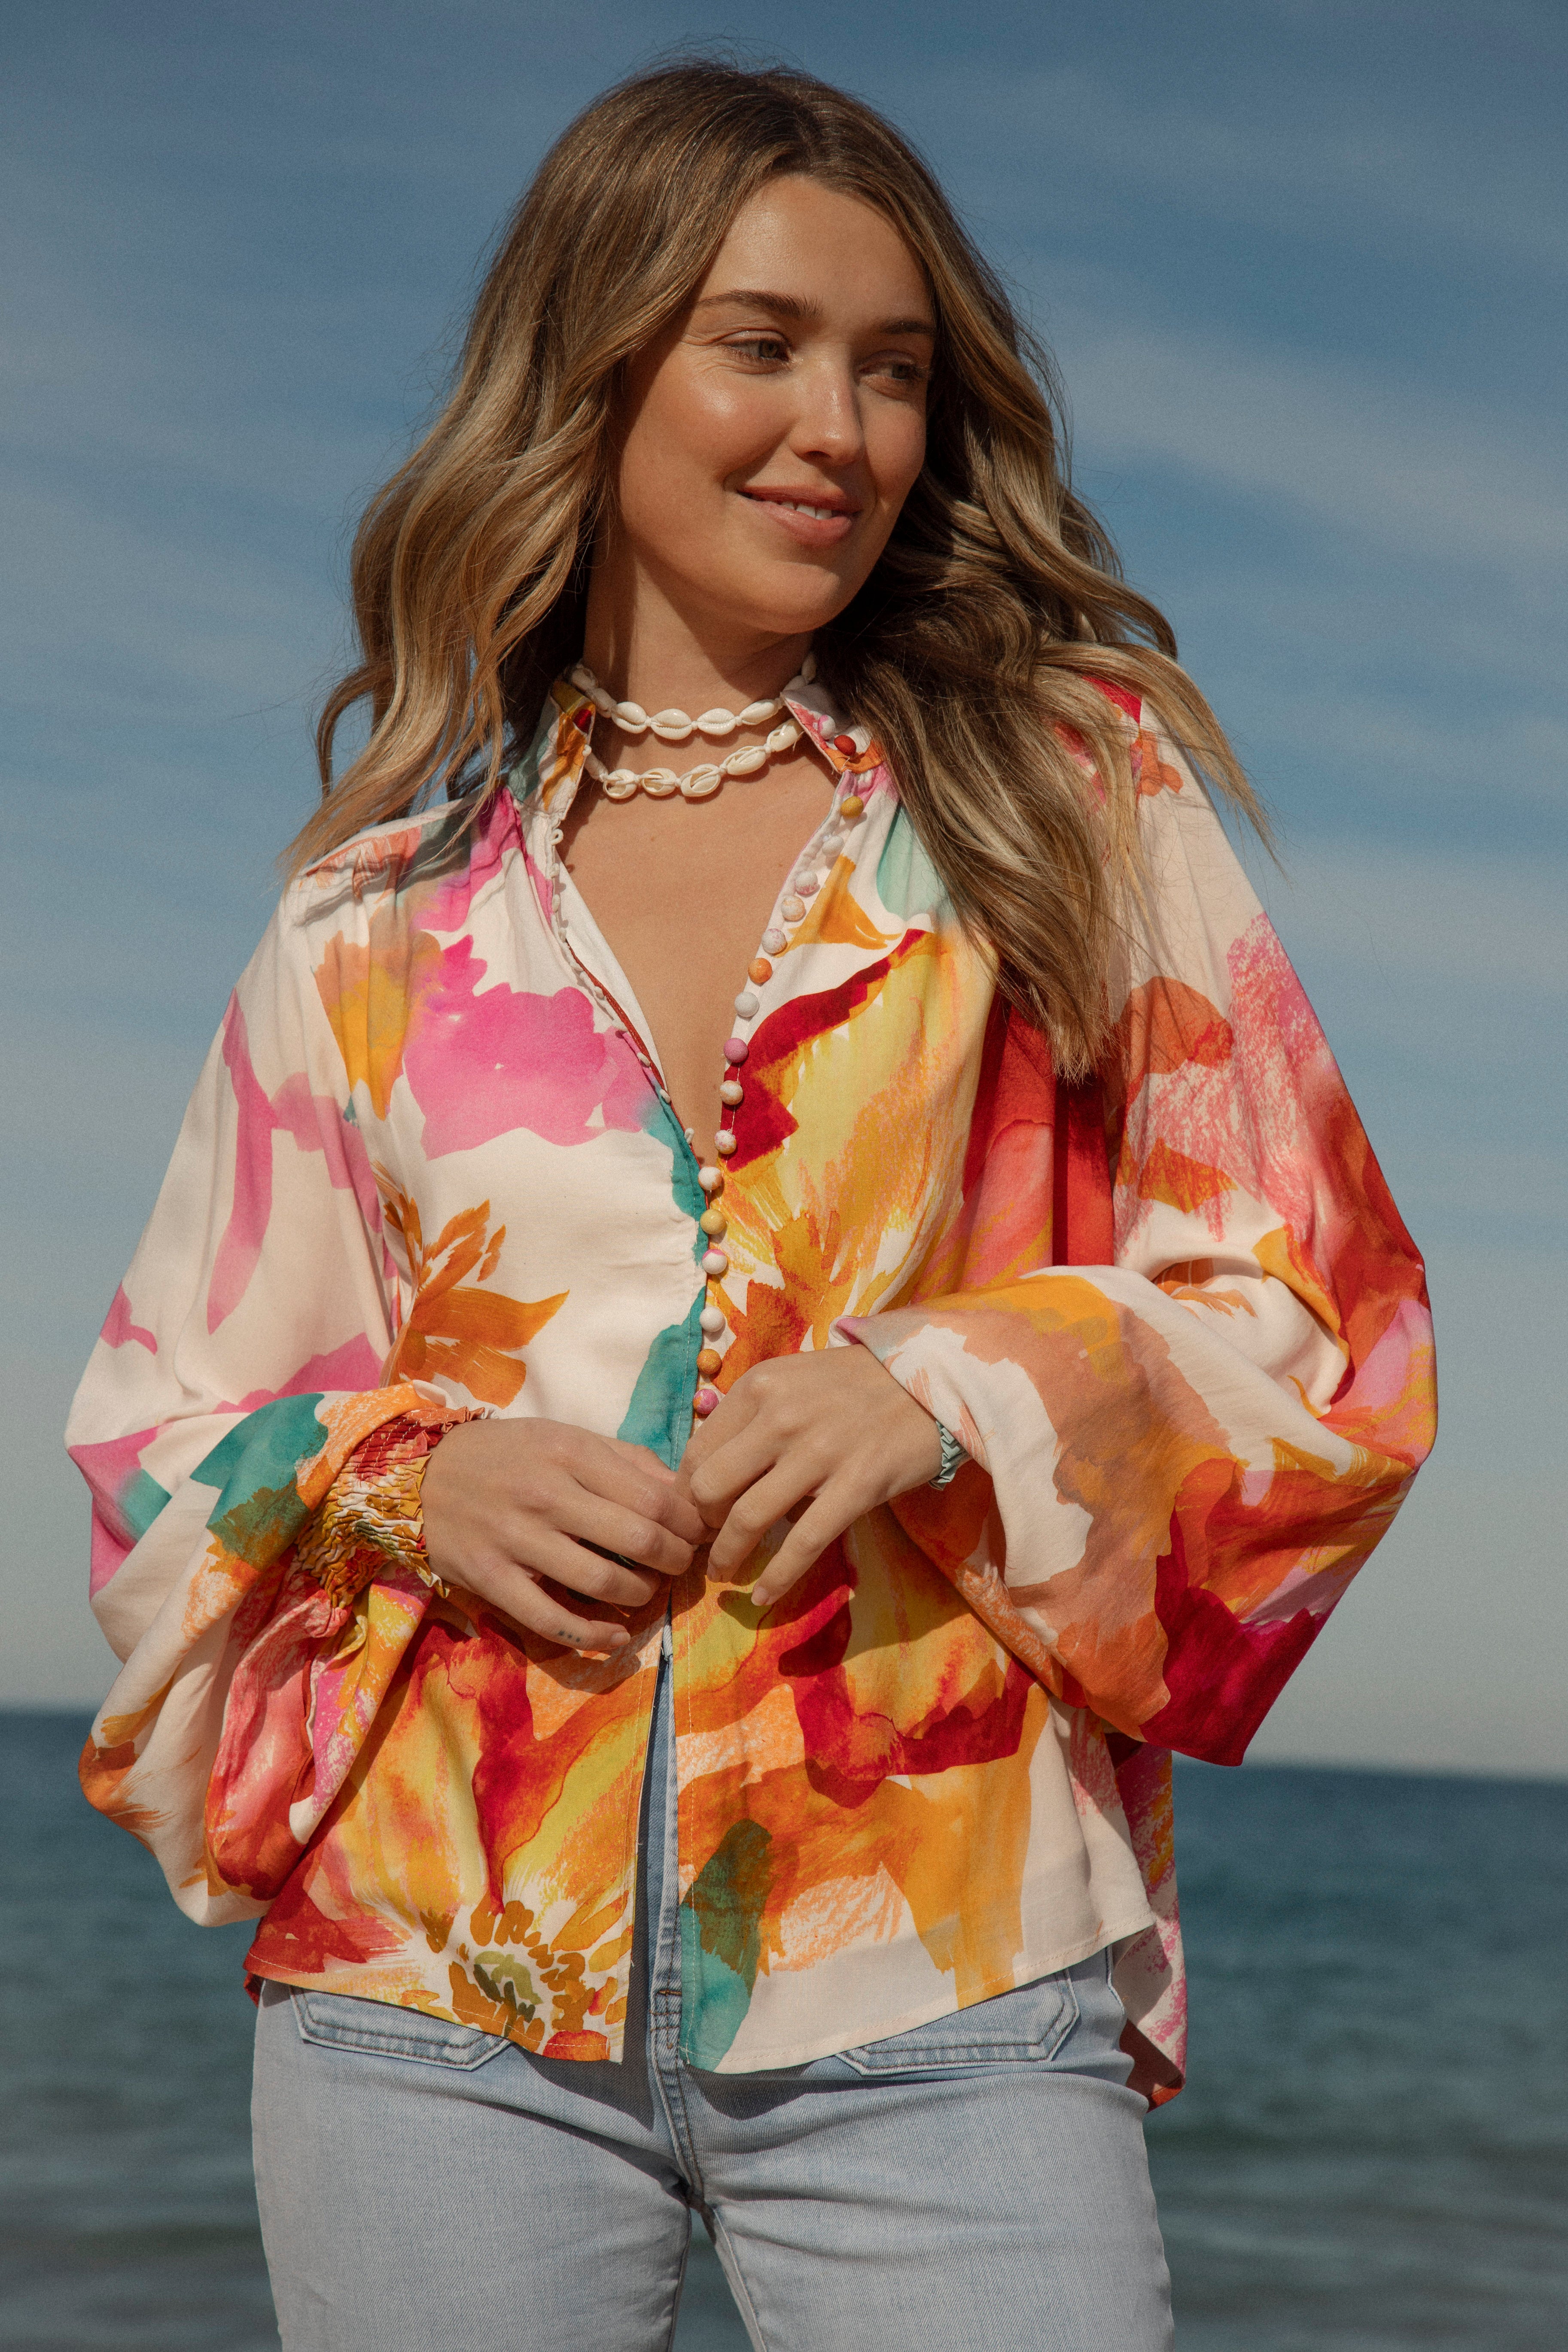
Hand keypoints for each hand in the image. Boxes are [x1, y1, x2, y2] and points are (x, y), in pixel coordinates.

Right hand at [421, 1419, 707, 1651]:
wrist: (422, 1474)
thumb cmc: (509, 1454)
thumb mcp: (567, 1438)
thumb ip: (628, 1461)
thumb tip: (685, 1492)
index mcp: (571, 1454)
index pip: (655, 1497)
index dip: (690, 1523)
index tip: (699, 1532)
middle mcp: (546, 1495)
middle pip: (638, 1538)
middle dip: (675, 1559)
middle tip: (682, 1563)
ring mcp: (516, 1540)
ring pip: (601, 1581)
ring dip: (640, 1593)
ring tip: (646, 1589)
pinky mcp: (491, 1579)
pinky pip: (551, 1620)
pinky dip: (593, 1636)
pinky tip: (617, 1635)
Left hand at [678, 1346, 942, 1610]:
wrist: (930, 1381)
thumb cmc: (855, 1386)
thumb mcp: (792, 1382)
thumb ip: (752, 1419)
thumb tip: (713, 1474)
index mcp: (759, 1387)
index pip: (696, 1451)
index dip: (686, 1493)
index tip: (693, 1515)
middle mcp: (780, 1417)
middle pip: (709, 1488)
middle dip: (700, 1525)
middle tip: (707, 1542)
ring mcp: (819, 1451)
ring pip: (748, 1518)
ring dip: (727, 1557)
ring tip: (724, 1573)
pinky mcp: (857, 1484)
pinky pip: (804, 1542)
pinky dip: (777, 1577)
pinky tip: (764, 1596)